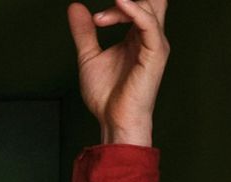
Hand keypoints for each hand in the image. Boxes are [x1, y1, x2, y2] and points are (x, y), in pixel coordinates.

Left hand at [66, 0, 169, 145]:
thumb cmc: (107, 95)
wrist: (114, 121)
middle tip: (105, 10)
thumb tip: (75, 6)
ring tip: (100, 20)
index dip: (115, 6)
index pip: (136, 4)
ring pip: (151, 6)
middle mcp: (150, 37)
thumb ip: (85, 32)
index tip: (94, 20)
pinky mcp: (155, 53)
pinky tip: (118, 3)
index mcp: (137, 36)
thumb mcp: (89, 57)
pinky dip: (134, 10)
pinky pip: (149, 24)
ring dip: (122, 6)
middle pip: (151, 1)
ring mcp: (155, 44)